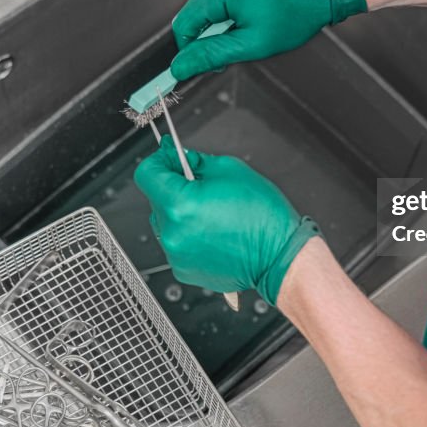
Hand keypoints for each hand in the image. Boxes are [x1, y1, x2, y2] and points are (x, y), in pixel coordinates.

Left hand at [133, 136, 321, 303]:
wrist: (279, 255)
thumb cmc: (263, 216)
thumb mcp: (230, 170)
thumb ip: (195, 161)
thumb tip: (178, 157)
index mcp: (181, 205)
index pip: (147, 174)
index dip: (159, 161)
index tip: (169, 158)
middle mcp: (173, 233)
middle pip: (155, 198)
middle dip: (174, 186)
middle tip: (200, 184)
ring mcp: (176, 254)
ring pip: (165, 221)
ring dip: (180, 211)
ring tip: (210, 212)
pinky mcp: (183, 269)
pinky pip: (176, 242)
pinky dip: (188, 233)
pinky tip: (212, 230)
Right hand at [169, 0, 366, 80]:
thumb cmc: (297, 14)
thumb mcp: (253, 43)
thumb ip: (212, 54)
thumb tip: (179, 67)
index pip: (184, 25)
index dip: (192, 50)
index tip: (210, 63)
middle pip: (195, 12)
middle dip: (212, 33)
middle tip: (241, 43)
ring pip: (207, 1)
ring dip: (222, 18)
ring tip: (252, 23)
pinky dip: (230, 3)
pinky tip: (255, 8)